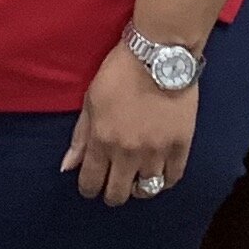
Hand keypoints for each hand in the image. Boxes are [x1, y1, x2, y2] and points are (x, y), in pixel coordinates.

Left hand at [63, 43, 197, 207]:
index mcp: (102, 141)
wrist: (159, 54)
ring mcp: (156, 150)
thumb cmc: (120, 71)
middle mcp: (128, 152)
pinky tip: (159, 173)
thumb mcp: (91, 100)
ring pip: (147, 189)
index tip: (91, 186)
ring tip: (137, 180)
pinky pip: (173, 176)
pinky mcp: (180, 144)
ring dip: (139, 188)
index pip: (91, 182)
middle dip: (112, 194)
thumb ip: (80, 137)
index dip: (89, 189)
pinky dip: (165, 180)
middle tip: (114, 185)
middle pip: (118, 193)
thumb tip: (68, 166)